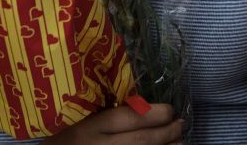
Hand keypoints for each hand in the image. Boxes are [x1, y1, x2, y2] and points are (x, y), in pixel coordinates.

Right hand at [44, 103, 182, 144]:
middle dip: (167, 132)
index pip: (128, 118)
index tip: (169, 109)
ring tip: (179, 141)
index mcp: (90, 128)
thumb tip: (142, 105)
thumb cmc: (66, 138)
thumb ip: (105, 114)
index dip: (155, 113)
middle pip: (142, 140)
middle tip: (180, 124)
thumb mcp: (82, 120)